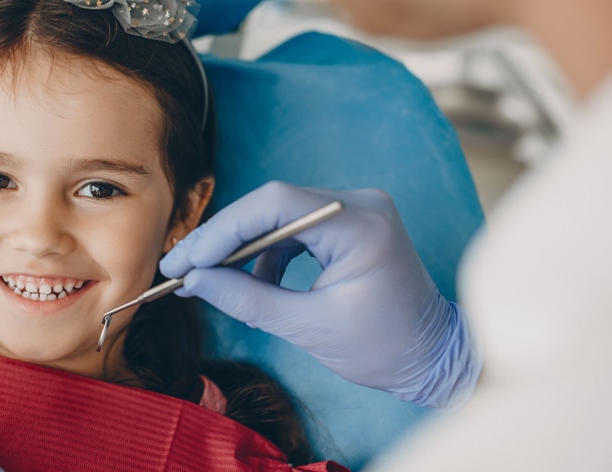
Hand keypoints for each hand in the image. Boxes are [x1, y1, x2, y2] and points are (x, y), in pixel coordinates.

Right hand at [160, 181, 479, 407]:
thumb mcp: (309, 328)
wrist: (431, 357)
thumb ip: (248, 300)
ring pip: (279, 214)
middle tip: (180, 266)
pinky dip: (268, 252)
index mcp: (360, 225)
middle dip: (223, 238)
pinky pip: (295, 226)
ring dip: (242, 245)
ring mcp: (356, 209)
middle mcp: (360, 203)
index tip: (186, 261)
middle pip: (272, 204)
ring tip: (208, 278)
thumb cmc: (382, 349)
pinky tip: (254, 281)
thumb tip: (195, 282)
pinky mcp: (348, 224)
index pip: (275, 205)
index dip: (224, 230)